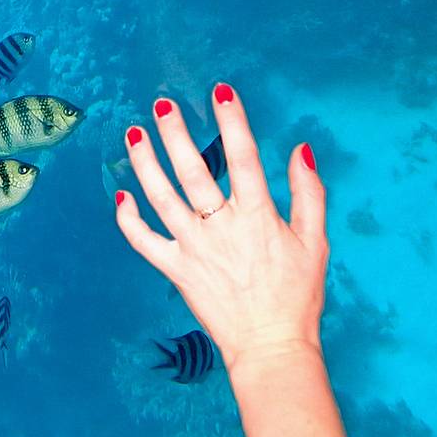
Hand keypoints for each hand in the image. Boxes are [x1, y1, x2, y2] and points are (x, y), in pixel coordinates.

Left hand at [113, 82, 328, 376]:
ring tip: (133, 134)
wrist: (271, 345)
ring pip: (161, 198)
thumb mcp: (315, 241)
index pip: (244, 157)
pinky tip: (120, 196)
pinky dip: (128, 220)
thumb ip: (310, 192)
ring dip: (144, 164)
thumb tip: (301, 149)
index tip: (221, 90)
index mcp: (258, 217)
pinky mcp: (176, 270)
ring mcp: (194, 248)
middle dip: (175, 133)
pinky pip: (143, 242)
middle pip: (192, 171)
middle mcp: (221, 228)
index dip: (232, 120)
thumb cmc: (297, 294)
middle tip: (161, 103)